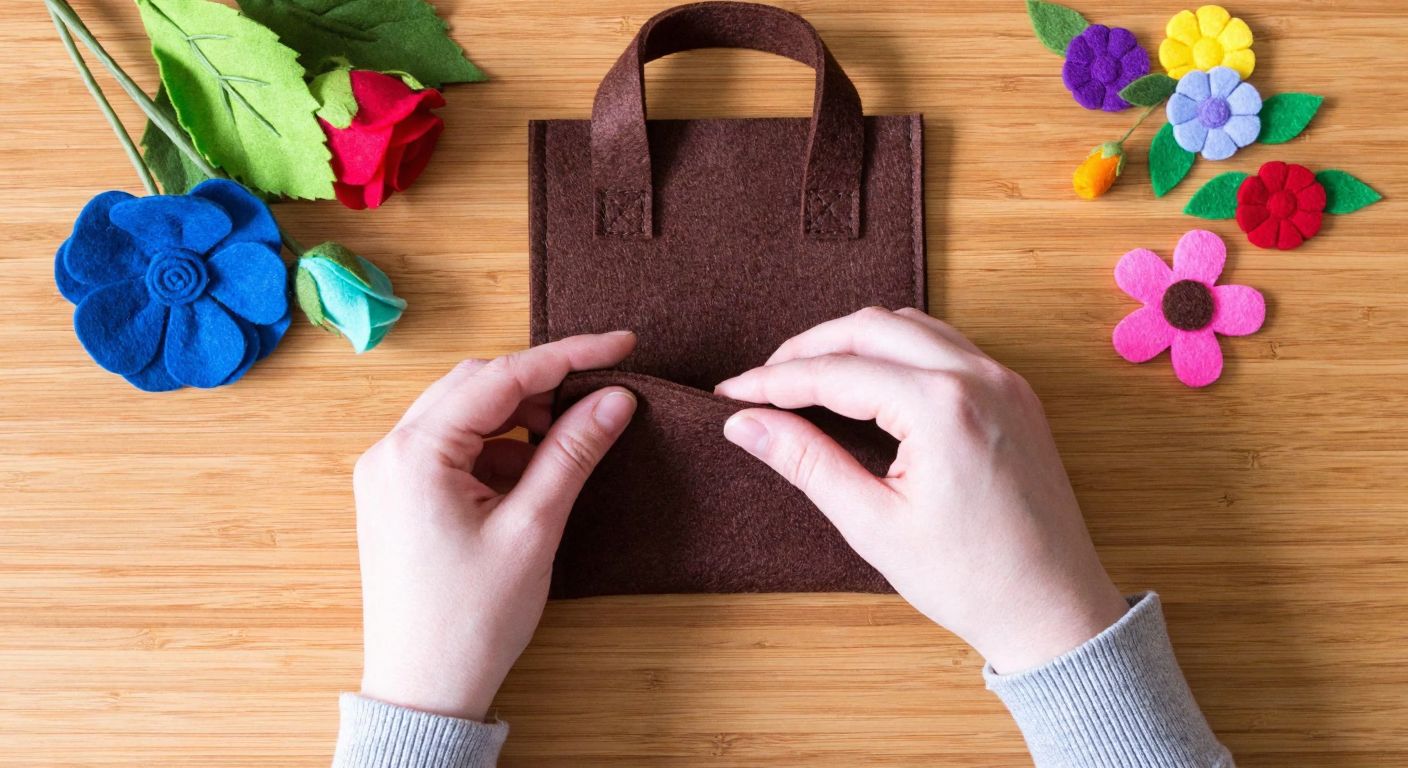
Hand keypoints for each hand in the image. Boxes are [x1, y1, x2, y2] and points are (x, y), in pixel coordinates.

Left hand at [353, 332, 638, 719]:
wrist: (423, 689)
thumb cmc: (470, 620)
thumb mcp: (533, 528)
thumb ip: (572, 452)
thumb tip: (614, 398)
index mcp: (415, 453)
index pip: (501, 376)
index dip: (567, 356)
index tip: (620, 345)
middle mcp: (390, 451)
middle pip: (476, 386)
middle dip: (539, 387)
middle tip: (597, 400)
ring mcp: (388, 474)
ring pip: (464, 415)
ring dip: (517, 421)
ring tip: (564, 450)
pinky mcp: (397, 497)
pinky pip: (451, 449)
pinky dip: (496, 451)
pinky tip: (529, 480)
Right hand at [715, 309, 1127, 672]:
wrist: (1053, 611)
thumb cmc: (969, 580)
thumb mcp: (872, 523)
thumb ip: (806, 462)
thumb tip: (746, 424)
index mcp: (942, 407)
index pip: (836, 372)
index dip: (773, 380)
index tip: (731, 395)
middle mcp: (978, 377)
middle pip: (869, 326)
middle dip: (808, 348)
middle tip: (762, 383)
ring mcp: (1003, 379)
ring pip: (909, 325)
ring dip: (853, 341)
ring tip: (808, 379)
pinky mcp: (1015, 393)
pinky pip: (944, 344)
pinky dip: (897, 349)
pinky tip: (868, 381)